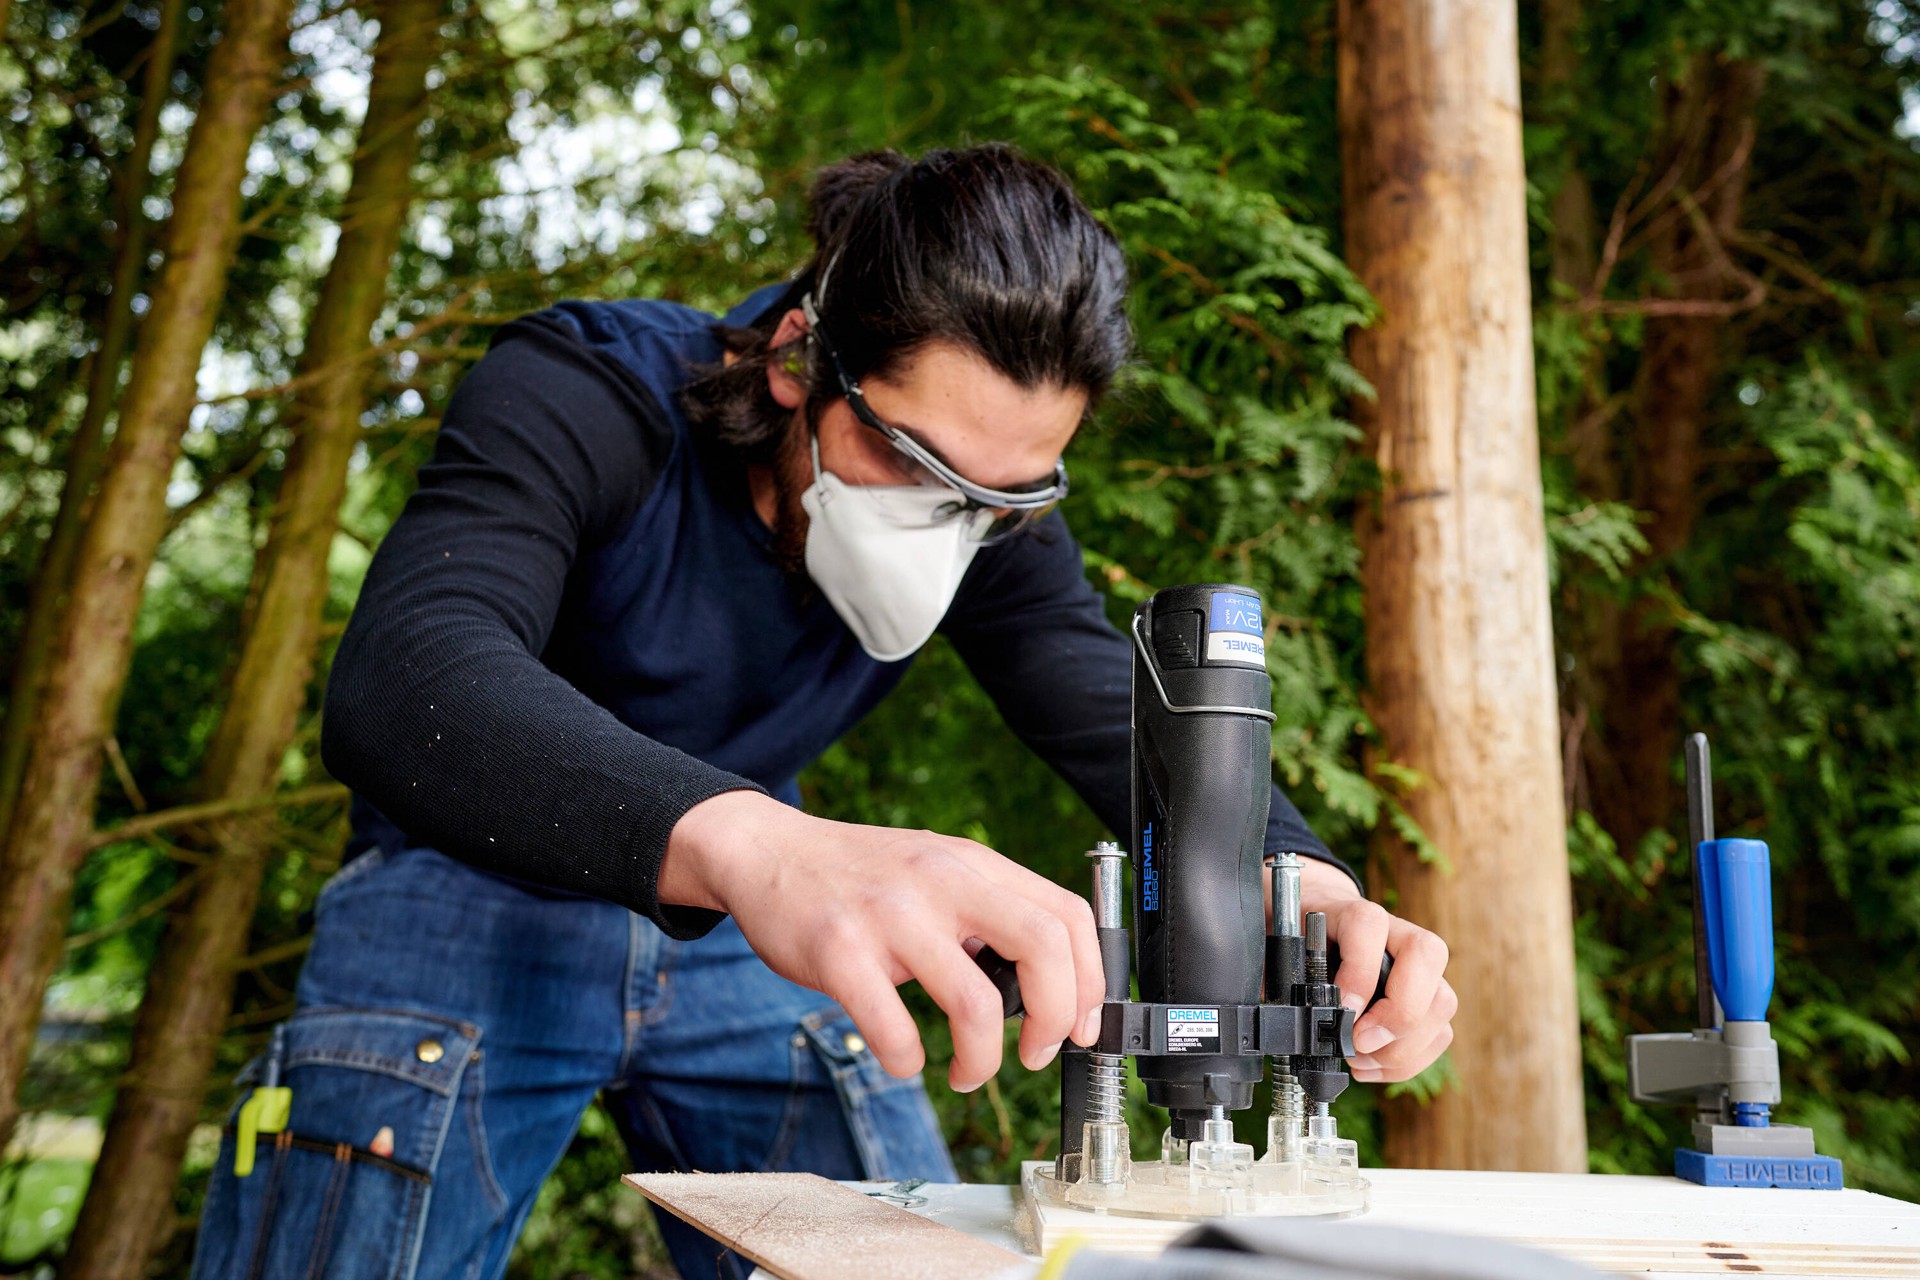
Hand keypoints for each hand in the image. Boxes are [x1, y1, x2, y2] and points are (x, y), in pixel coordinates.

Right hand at [660, 791, 1105, 1091]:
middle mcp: (941, 880)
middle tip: (1037, 1054)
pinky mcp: (840, 950)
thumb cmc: (858, 876)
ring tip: (967, 1072)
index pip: (1067, 915)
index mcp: (973, 864)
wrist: (767, 852)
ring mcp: (891, 914)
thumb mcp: (936, 868)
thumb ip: (988, 911)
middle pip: (1042, 949)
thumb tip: (1047, 988)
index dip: (1091, 981)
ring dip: (982, 1061)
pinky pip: (895, 1030)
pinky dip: (908, 1061)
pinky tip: (903, 1058)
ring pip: (975, 1004)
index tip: (1082, 1026)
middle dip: (1056, 1020)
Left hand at [1298, 858, 1455, 1082]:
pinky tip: (1372, 1064)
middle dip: (1397, 1015)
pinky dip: (1408, 1060)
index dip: (1359, 971)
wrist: (1316, 930)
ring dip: (1403, 1046)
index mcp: (1352, 913)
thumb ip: (1285, 973)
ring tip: (1360, 1059)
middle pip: (1426, 957)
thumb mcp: (1283, 949)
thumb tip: (1291, 1018)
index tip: (1342, 1008)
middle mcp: (1396, 933)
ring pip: (1442, 1001)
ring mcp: (1419, 968)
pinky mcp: (1428, 1001)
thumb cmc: (1301, 942)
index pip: (1369, 924)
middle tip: (1358, 1043)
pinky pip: (1439, 1034)